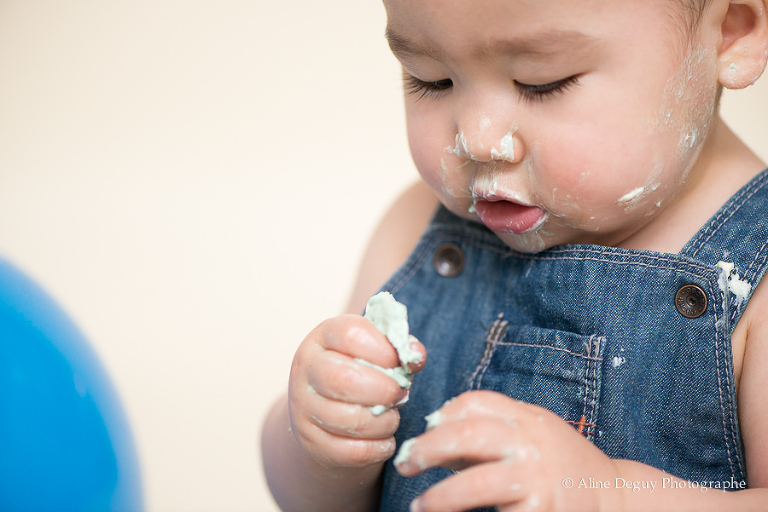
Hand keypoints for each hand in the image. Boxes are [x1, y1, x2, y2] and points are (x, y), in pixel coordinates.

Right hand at [288, 314, 426, 469]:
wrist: (323, 414)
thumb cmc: (358, 373)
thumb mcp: (373, 352)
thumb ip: (397, 348)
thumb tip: (416, 354)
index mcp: (323, 338)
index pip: (349, 334)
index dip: (382, 349)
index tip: (396, 361)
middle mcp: (306, 369)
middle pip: (344, 380)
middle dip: (384, 390)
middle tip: (399, 393)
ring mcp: (304, 408)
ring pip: (352, 420)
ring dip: (385, 421)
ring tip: (391, 416)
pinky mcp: (312, 443)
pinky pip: (354, 451)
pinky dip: (379, 447)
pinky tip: (384, 438)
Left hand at [395, 390, 620, 511]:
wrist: (613, 497)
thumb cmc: (561, 463)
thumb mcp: (532, 433)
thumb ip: (492, 430)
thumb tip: (433, 438)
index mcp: (527, 419)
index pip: (478, 402)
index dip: (445, 413)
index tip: (426, 429)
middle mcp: (530, 444)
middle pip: (468, 435)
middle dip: (429, 449)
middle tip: (406, 462)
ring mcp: (535, 480)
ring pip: (475, 485)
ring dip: (440, 497)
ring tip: (419, 505)